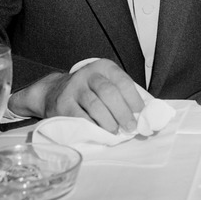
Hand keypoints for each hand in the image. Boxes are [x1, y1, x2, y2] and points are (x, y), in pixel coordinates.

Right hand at [9, 59, 144, 133]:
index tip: (141, 114)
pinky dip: (93, 126)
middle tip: (130, 127)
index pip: (123, 82)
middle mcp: (88, 74)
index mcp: (104, 67)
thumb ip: (123, 94)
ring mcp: (74, 88)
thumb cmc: (89, 91)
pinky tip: (99, 132)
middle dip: (123, 112)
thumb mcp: (105, 83)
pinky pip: (80, 117)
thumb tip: (147, 113)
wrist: (53, 92)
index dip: (134, 99)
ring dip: (109, 121)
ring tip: (116, 131)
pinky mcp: (62, 104)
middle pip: (109, 93)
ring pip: (95, 105)